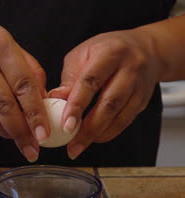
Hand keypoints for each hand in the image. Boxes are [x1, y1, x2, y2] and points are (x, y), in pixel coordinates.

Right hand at [0, 9, 49, 161]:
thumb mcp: (6, 40)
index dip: (36, 112)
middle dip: (22, 131)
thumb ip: (27, 66)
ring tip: (24, 146)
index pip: (24, 85)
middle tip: (34, 148)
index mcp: (1, 48)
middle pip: (6, 105)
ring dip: (9, 132)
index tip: (44, 131)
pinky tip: (5, 132)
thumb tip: (42, 96)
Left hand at [49, 29, 160, 158]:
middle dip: (88, 128)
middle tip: (71, 144)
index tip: (65, 125)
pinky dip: (108, 132)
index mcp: (110, 53)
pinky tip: (94, 138)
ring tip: (78, 145)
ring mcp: (139, 86)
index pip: (90, 82)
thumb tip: (55, 99)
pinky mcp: (143, 100)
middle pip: (109, 103)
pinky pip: (126, 121)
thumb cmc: (106, 50)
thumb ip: (70, 77)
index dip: (76, 105)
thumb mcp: (83, 54)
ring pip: (120, 116)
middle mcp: (129, 69)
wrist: (145, 49)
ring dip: (97, 134)